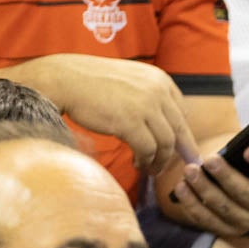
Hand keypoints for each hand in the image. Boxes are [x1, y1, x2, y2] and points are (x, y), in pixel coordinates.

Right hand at [15, 55, 198, 174]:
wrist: (65, 79)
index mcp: (161, 80)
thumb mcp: (131, 81)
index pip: (182, 112)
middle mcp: (158, 91)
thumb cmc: (94, 83)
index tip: (183, 150)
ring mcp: (145, 106)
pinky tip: (138, 164)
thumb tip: (162, 122)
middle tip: (172, 166)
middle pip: (178, 129)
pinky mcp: (130, 122)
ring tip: (150, 168)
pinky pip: (148, 149)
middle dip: (178, 152)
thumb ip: (149, 96)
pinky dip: (146, 161)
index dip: (183, 134)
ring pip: (166, 143)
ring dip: (160, 160)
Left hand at [165, 144, 248, 236]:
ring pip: (223, 207)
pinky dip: (192, 204)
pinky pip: (207, 220)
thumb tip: (235, 145)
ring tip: (189, 171)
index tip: (248, 150)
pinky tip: (181, 188)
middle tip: (209, 159)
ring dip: (204, 189)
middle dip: (225, 176)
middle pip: (245, 193)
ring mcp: (246, 221)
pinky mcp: (227, 230)